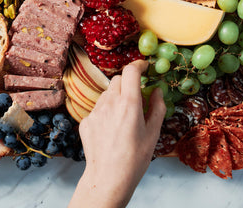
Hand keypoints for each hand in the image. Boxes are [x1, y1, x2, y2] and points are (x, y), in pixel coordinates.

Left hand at [70, 60, 164, 207]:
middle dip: (128, 82)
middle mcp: (109, 103)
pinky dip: (106, 112)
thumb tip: (157, 90)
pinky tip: (112, 130)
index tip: (145, 67)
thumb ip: (157, 107)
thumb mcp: (153, 133)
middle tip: (137, 96)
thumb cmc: (135, 158)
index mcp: (128, 103)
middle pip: (118, 80)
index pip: (131, 71)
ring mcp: (95, 111)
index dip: (139, 65)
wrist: (109, 177)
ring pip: (107, 94)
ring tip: (125, 119)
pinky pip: (98, 109)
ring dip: (117, 98)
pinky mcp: (85, 121)